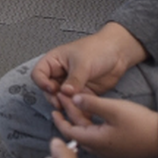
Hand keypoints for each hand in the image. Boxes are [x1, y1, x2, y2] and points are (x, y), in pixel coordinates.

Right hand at [29, 24, 147, 109]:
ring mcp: (71, 84)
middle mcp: (60, 73)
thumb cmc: (98, 48)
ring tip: (74, 104)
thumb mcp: (83, 63)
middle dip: (54, 97)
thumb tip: (65, 92)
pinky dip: (78, 108)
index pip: (38, 74)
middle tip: (62, 101)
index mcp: (54, 61)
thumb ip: (74, 79)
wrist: (119, 53)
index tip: (52, 88)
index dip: (42, 83)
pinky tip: (82, 109)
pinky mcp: (83, 92)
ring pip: (61, 99)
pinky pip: (76, 103)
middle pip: (48, 90)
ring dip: (66, 104)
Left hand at [53, 92, 157, 157]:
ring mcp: (108, 150)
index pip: (69, 131)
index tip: (54, 105)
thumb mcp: (113, 109)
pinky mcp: (116, 147)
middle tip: (66, 97)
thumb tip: (74, 99)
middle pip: (78, 131)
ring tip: (77, 102)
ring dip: (81, 118)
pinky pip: (97, 135)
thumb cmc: (140, 124)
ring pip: (88, 133)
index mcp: (95, 141)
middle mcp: (99, 149)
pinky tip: (93, 112)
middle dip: (70, 114)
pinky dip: (91, 123)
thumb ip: (91, 104)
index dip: (60, 117)